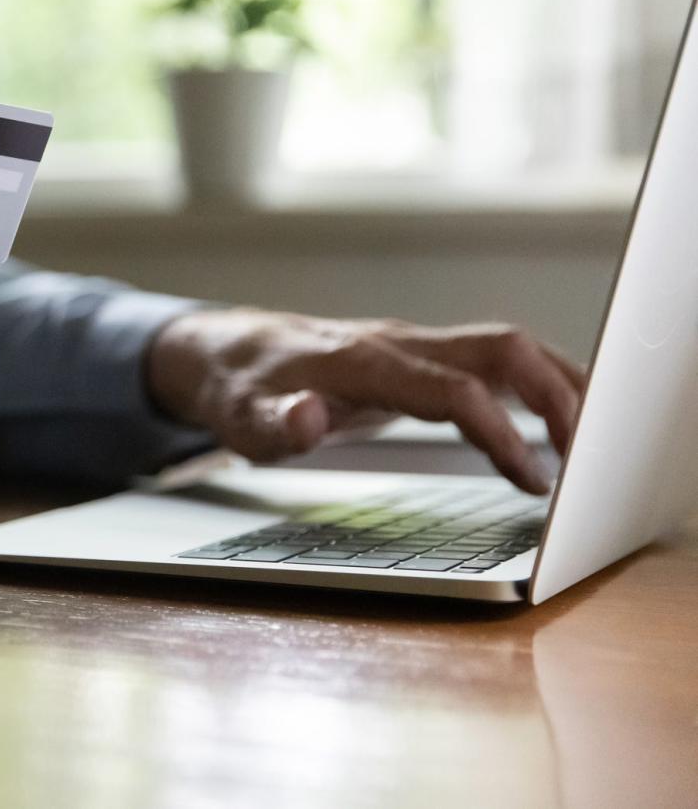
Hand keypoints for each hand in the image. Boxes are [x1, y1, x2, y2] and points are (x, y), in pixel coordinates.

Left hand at [145, 309, 586, 493]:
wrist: (231, 350)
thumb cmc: (241, 389)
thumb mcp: (241, 418)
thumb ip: (275, 423)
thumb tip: (306, 419)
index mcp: (363, 362)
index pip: (453, 391)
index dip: (500, 432)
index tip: (535, 479)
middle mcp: (398, 344)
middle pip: (502, 350)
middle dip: (557, 396)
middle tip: (587, 460)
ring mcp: (413, 345)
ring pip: (507, 347)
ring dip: (558, 385)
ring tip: (591, 443)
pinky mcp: (419, 356)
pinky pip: (492, 359)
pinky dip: (535, 383)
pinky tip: (557, 418)